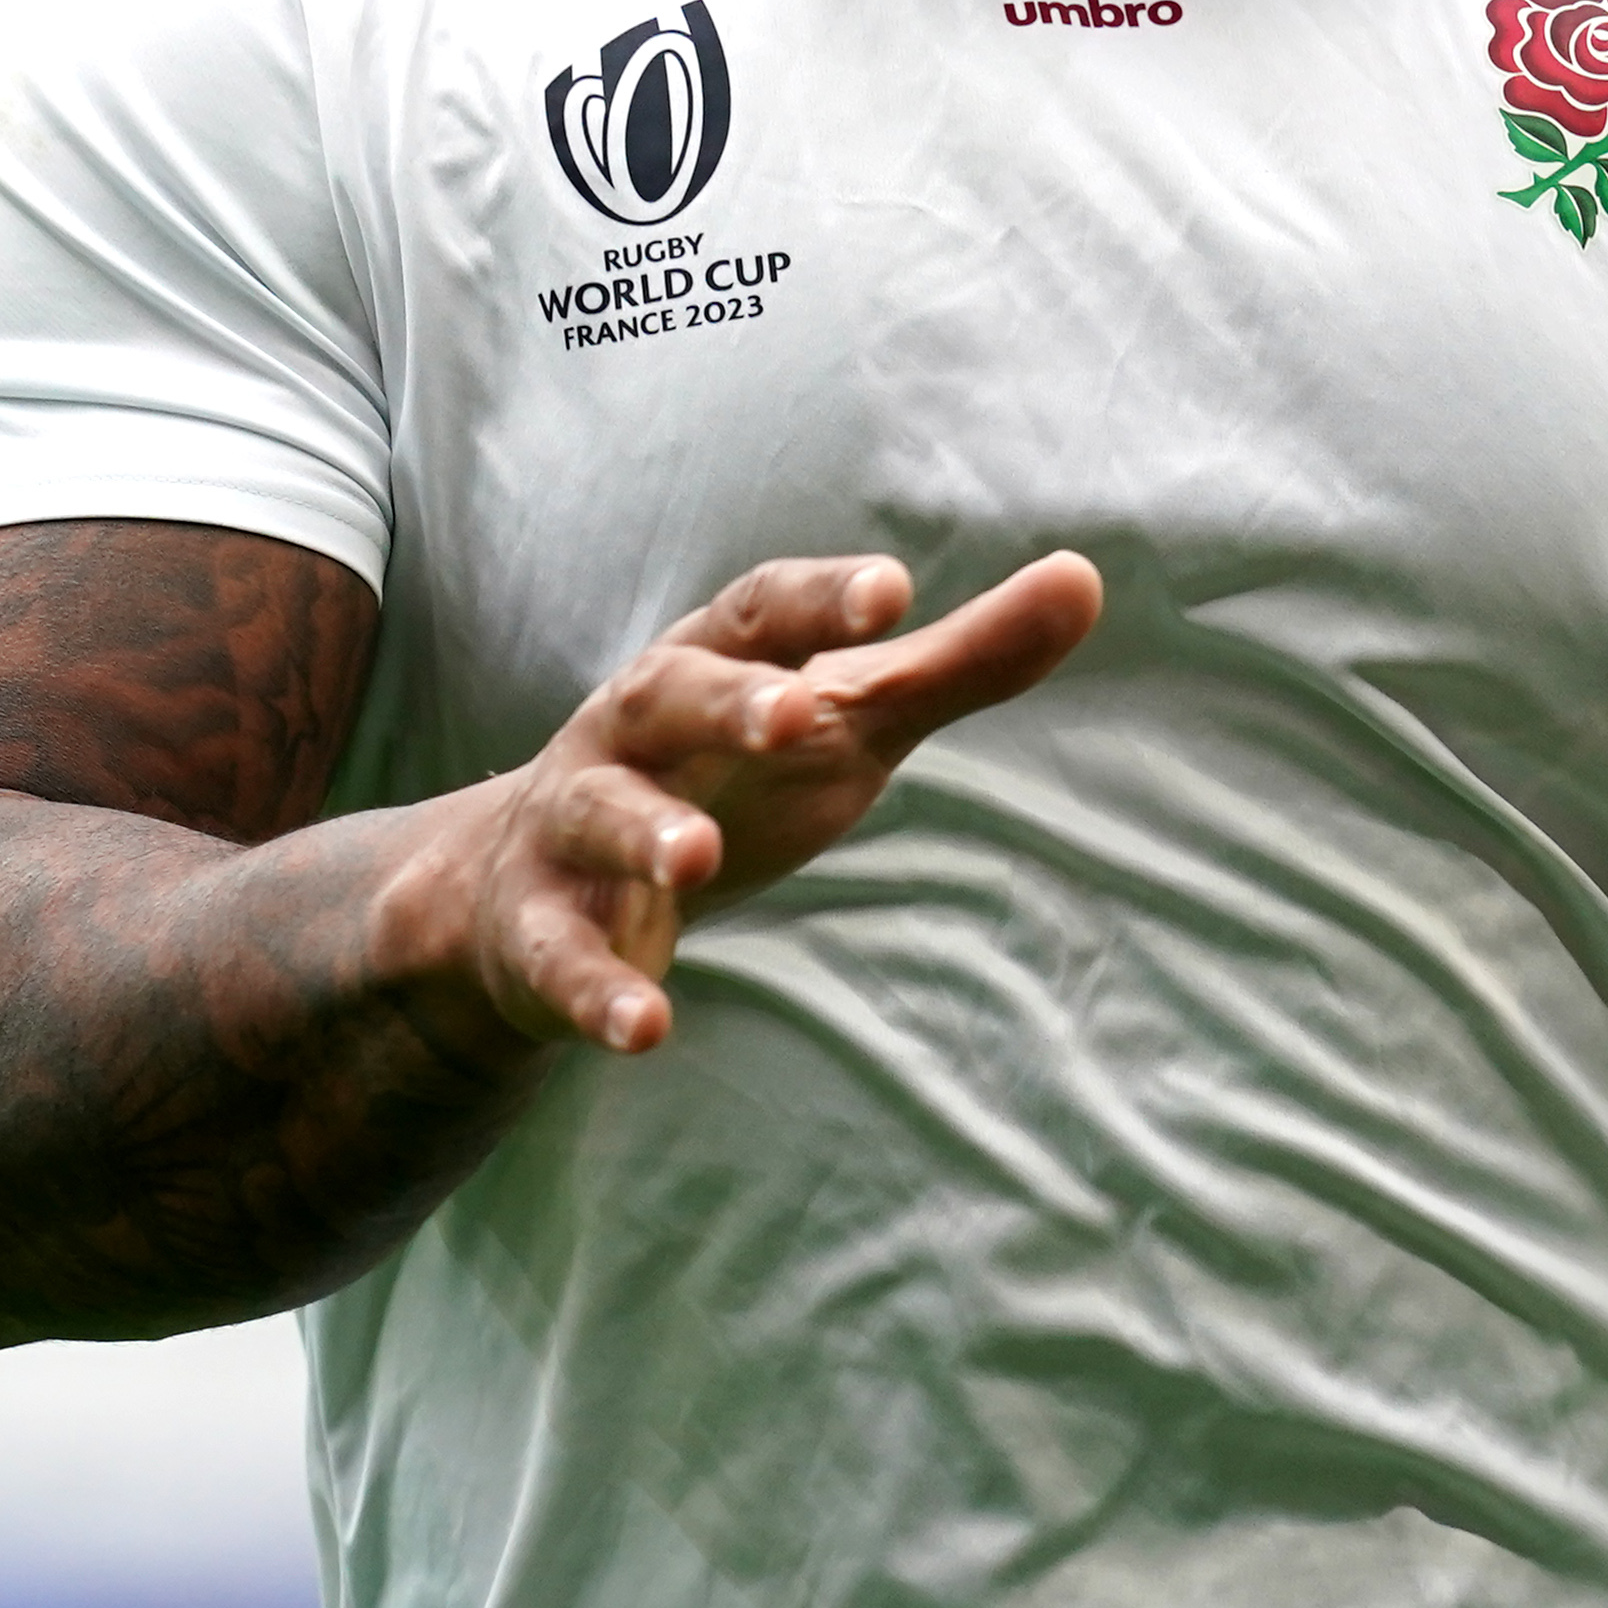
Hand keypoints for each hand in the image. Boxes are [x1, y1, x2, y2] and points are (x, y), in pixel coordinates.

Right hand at [390, 551, 1103, 1059]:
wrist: (523, 881)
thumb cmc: (724, 776)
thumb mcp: (843, 718)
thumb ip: (958, 659)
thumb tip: (1084, 579)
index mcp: (708, 662)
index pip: (759, 611)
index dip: (820, 599)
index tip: (892, 591)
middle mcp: (629, 730)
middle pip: (667, 695)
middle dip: (726, 704)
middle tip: (794, 715)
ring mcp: (572, 825)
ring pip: (598, 814)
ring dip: (644, 834)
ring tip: (695, 859)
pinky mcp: (537, 926)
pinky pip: (559, 954)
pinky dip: (597, 989)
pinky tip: (645, 1028)